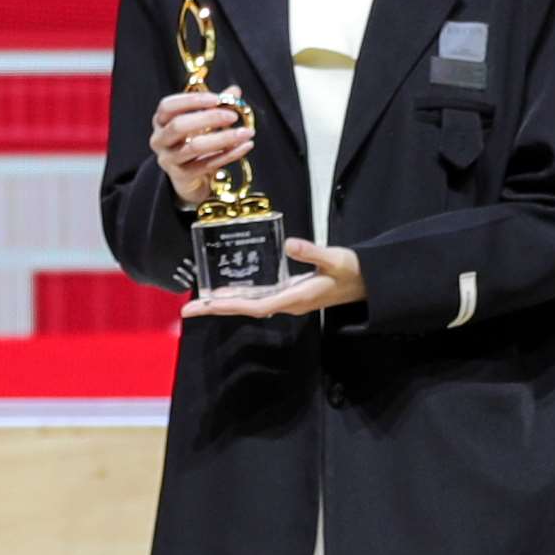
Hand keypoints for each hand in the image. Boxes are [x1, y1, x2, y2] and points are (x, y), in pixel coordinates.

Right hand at [148, 89, 256, 212]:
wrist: (188, 176)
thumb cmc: (193, 141)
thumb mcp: (202, 121)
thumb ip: (216, 105)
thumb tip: (235, 90)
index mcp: (161, 121)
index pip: (168, 106)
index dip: (191, 100)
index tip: (217, 98)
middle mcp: (159, 140)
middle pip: (179, 125)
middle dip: (208, 118)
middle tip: (233, 116)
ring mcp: (168, 159)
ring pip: (195, 147)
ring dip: (224, 138)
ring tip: (246, 132)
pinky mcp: (181, 176)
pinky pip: (207, 164)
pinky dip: (229, 155)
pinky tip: (245, 146)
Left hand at [185, 237, 367, 320]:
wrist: (367, 282)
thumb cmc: (352, 270)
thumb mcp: (335, 258)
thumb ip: (313, 252)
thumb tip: (289, 244)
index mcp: (294, 298)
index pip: (254, 306)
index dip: (228, 305)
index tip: (205, 305)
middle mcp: (287, 303)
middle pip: (245, 309)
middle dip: (217, 308)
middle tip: (188, 309)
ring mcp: (288, 301)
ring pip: (250, 305)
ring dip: (226, 304)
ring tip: (201, 302)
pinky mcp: (290, 295)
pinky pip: (259, 300)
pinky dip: (241, 297)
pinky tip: (230, 292)